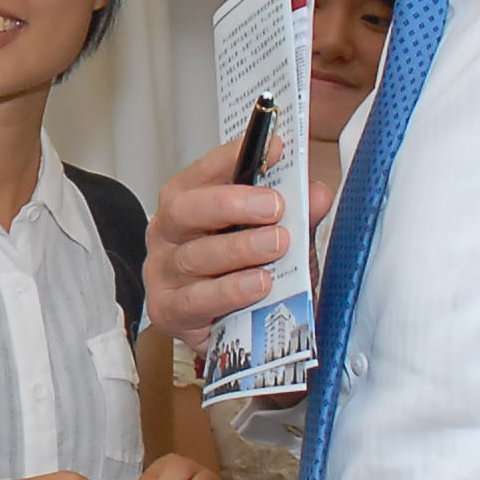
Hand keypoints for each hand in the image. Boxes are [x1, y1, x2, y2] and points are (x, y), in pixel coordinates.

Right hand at [143, 139, 294, 340]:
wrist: (237, 331)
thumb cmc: (245, 272)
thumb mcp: (278, 238)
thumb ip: (297, 215)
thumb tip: (316, 194)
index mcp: (187, 202)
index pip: (204, 171)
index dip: (235, 156)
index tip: (274, 149)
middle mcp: (167, 233)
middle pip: (186, 208)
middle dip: (232, 203)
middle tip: (274, 207)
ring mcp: (163, 272)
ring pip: (194, 255)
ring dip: (239, 248)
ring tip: (276, 246)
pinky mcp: (168, 311)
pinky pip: (196, 300)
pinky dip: (230, 290)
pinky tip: (258, 284)